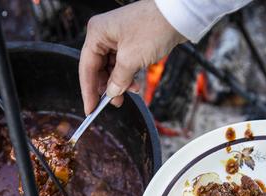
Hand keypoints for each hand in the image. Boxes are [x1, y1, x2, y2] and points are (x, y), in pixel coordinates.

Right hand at [79, 0, 186, 114]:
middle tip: (114, 102)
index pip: (86, 67)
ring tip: (129, 93)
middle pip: (98, 68)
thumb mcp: (132, 59)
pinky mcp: (131, 42)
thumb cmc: (154, 27)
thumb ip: (118, 79)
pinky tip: (135, 84)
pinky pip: (123, 63)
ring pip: (112, 68)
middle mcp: (104, 34)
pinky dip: (128, 75)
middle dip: (107, 87)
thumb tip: (111, 93)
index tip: (90, 109)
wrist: (179, 16)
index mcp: (97, 33)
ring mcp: (118, 38)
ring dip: (120, 83)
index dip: (88, 91)